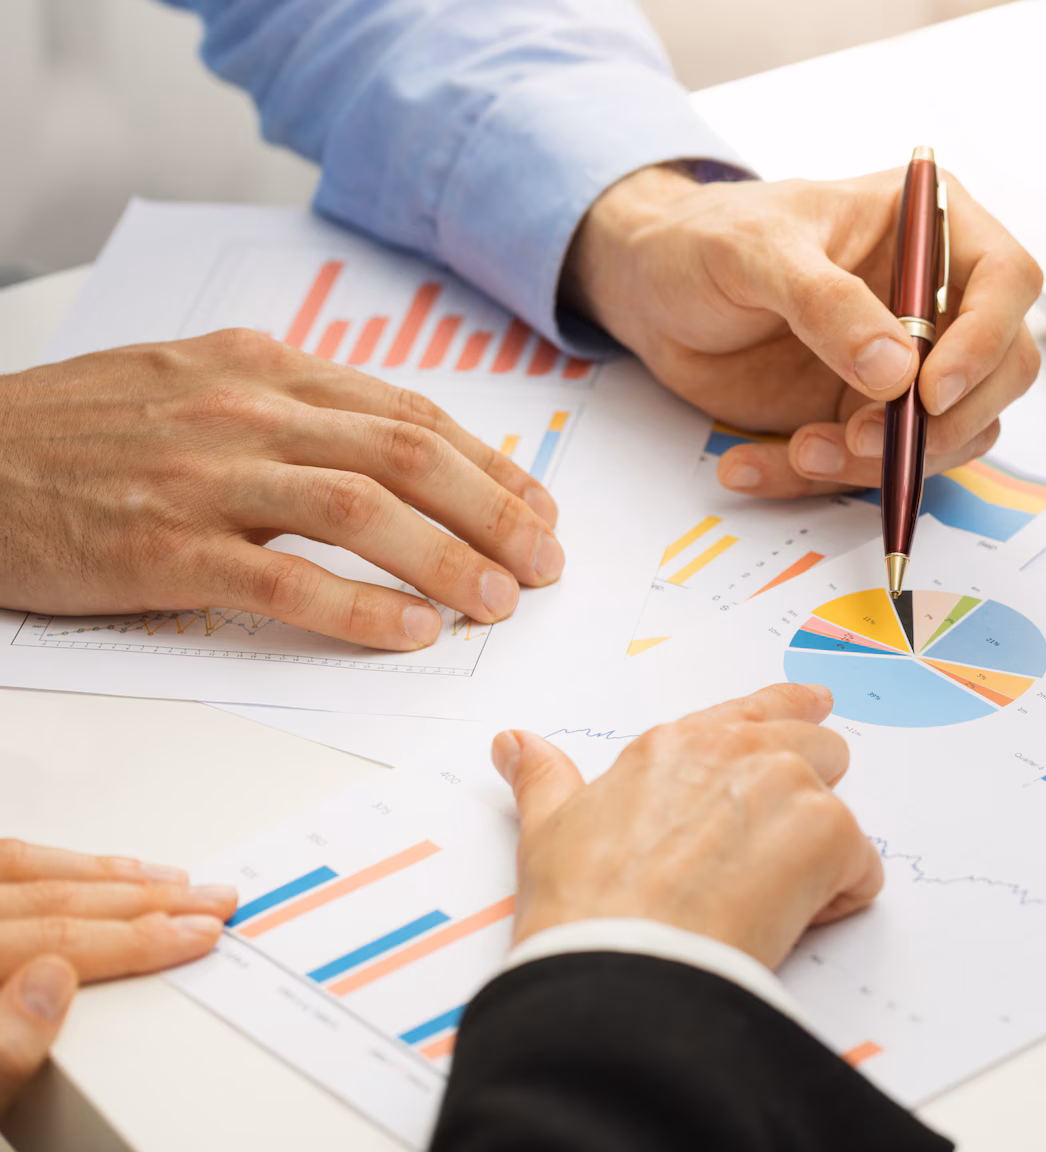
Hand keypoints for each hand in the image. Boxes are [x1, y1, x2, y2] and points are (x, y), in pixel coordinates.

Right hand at [0, 333, 563, 649]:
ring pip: (360, 509)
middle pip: (406, 455)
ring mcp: (203, 477)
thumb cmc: (76, 433)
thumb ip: (289, 407)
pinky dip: (358, 607)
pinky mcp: (161, 546)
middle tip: (546, 563)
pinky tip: (409, 632)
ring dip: (446, 559)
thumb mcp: (191, 385)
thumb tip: (395, 451)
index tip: (540, 508)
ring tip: (497, 603)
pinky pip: (282, 578)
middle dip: (494, 512)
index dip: (490, 465)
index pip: (408, 413)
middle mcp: (244, 411)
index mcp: (260, 368)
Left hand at [0, 841, 234, 1113]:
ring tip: (163, 879)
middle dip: (135, 899)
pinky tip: (80, 871)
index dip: (132, 937)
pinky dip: (45, 866)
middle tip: (205, 900)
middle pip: (35, 900)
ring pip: (11, 872)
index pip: (46, 940)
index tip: (195, 935)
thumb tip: (53, 985)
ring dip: (98, 876)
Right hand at [492, 683, 882, 968]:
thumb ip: (544, 778)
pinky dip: (836, 900)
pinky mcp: (829, 835)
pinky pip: (861, 869)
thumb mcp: (548, 831)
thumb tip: (514, 744)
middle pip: (817, 749)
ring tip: (759, 902)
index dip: (790, 713)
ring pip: (840, 809)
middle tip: (774, 852)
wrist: (624, 965)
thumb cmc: (584, 909)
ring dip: (815, 854)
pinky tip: (782, 926)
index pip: (754, 711)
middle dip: (806, 796)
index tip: (815, 707)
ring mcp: (789, 787)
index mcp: (679, 745)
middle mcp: (739, 751)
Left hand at [564, 163, 1043, 496]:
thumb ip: (827, 304)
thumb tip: (898, 371)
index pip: (1007, 281)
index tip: (929, 391)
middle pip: (1001, 373)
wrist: (651, 288)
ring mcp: (908, 365)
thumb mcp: (756, 252)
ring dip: (880, 461)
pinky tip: (753, 465)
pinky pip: (875, 467)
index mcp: (928, 227)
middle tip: (861, 436)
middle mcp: (936, 299)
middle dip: (939, 422)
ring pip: (950, 435)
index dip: (986, 341)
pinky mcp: (869, 416)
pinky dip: (819, 480)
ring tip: (798, 450)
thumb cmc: (705, 239)